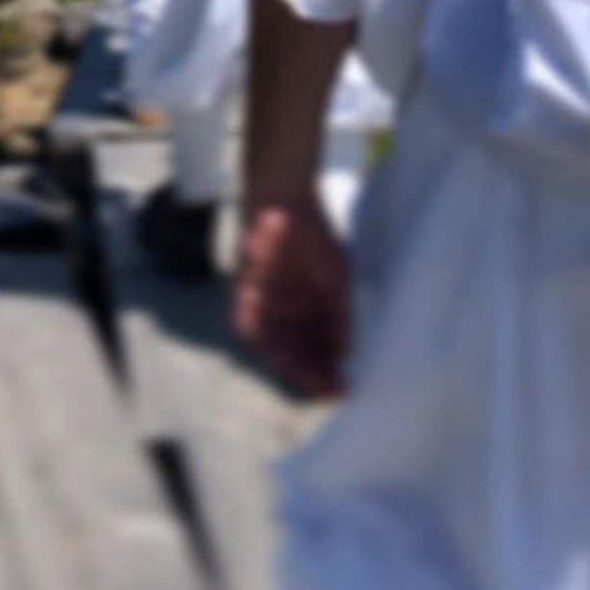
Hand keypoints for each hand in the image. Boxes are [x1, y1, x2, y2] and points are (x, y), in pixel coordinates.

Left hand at [233, 196, 350, 399]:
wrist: (284, 198)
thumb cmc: (313, 235)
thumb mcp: (336, 279)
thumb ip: (339, 317)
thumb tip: (345, 354)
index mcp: (308, 309)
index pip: (317, 347)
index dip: (329, 368)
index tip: (345, 386)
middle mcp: (285, 312)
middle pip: (296, 352)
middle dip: (311, 373)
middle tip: (327, 390)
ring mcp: (264, 305)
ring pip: (275, 345)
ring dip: (292, 364)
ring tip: (309, 379)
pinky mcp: (244, 293)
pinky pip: (250, 325)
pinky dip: (266, 340)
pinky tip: (283, 355)